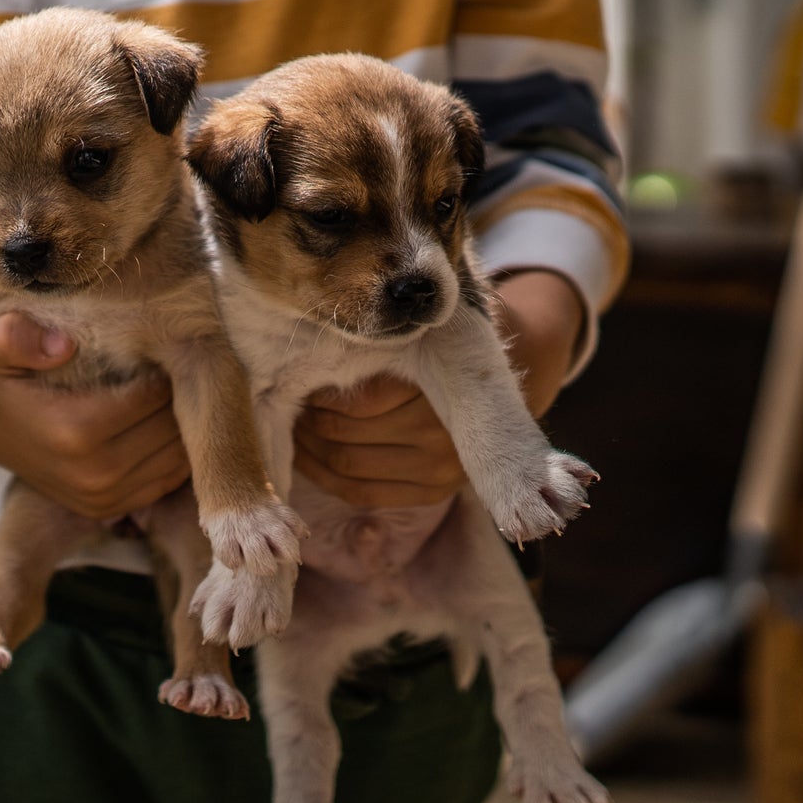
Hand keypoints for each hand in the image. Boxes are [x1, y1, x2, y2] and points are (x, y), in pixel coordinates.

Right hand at [0, 312, 189, 520]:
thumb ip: (17, 337)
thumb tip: (63, 344)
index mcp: (74, 431)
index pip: (155, 394)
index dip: (164, 364)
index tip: (158, 344)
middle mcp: (95, 473)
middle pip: (171, 427)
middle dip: (179, 394)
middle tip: (172, 365)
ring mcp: (105, 498)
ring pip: (178, 456)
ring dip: (181, 423)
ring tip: (169, 392)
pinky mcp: (111, 510)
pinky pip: (169, 480)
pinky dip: (175, 452)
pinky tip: (161, 422)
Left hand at [292, 270, 586, 507]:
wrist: (515, 368)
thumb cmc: (452, 331)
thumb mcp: (427, 314)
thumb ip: (391, 315)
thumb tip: (332, 309)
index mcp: (444, 388)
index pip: (360, 403)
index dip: (320, 392)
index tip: (299, 374)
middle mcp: (443, 437)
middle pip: (346, 436)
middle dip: (308, 417)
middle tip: (287, 396)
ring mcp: (440, 471)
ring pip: (347, 467)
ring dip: (309, 447)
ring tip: (295, 420)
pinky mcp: (431, 493)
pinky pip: (361, 493)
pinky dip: (325, 474)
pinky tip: (308, 451)